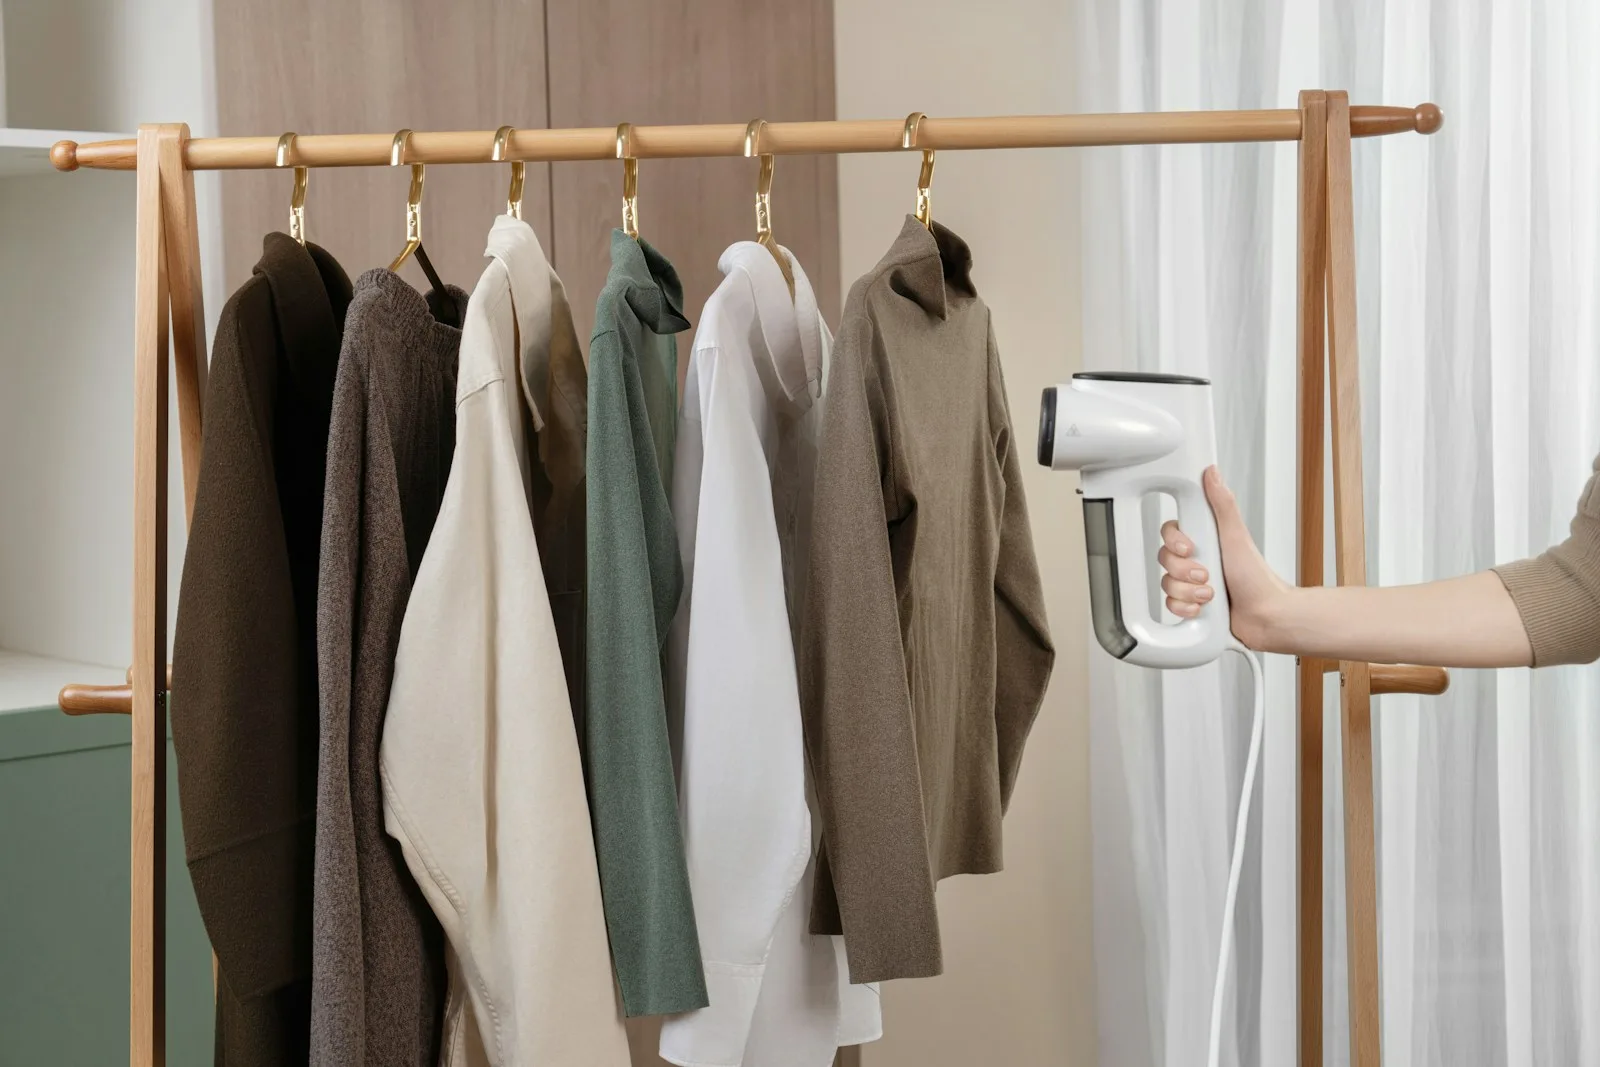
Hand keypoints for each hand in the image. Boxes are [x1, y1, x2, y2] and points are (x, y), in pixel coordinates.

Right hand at [1158, 466, 1291, 650]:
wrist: (1266, 617)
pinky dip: (1185, 608)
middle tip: (1207, 574)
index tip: (1190, 548)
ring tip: (1210, 594)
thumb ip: (1223, 504)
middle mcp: (1197, 560)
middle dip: (1184, 571)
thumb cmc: (1257, 578)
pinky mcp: (1191, 605)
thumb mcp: (1236, 536)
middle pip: (1165, 560)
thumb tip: (1212, 474)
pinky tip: (1202, 608)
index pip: (1170, 533)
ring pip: (1167, 584)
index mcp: (1206, 540)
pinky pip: (1171, 605)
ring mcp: (1193, 584)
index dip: (1174, 542)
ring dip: (1188, 592)